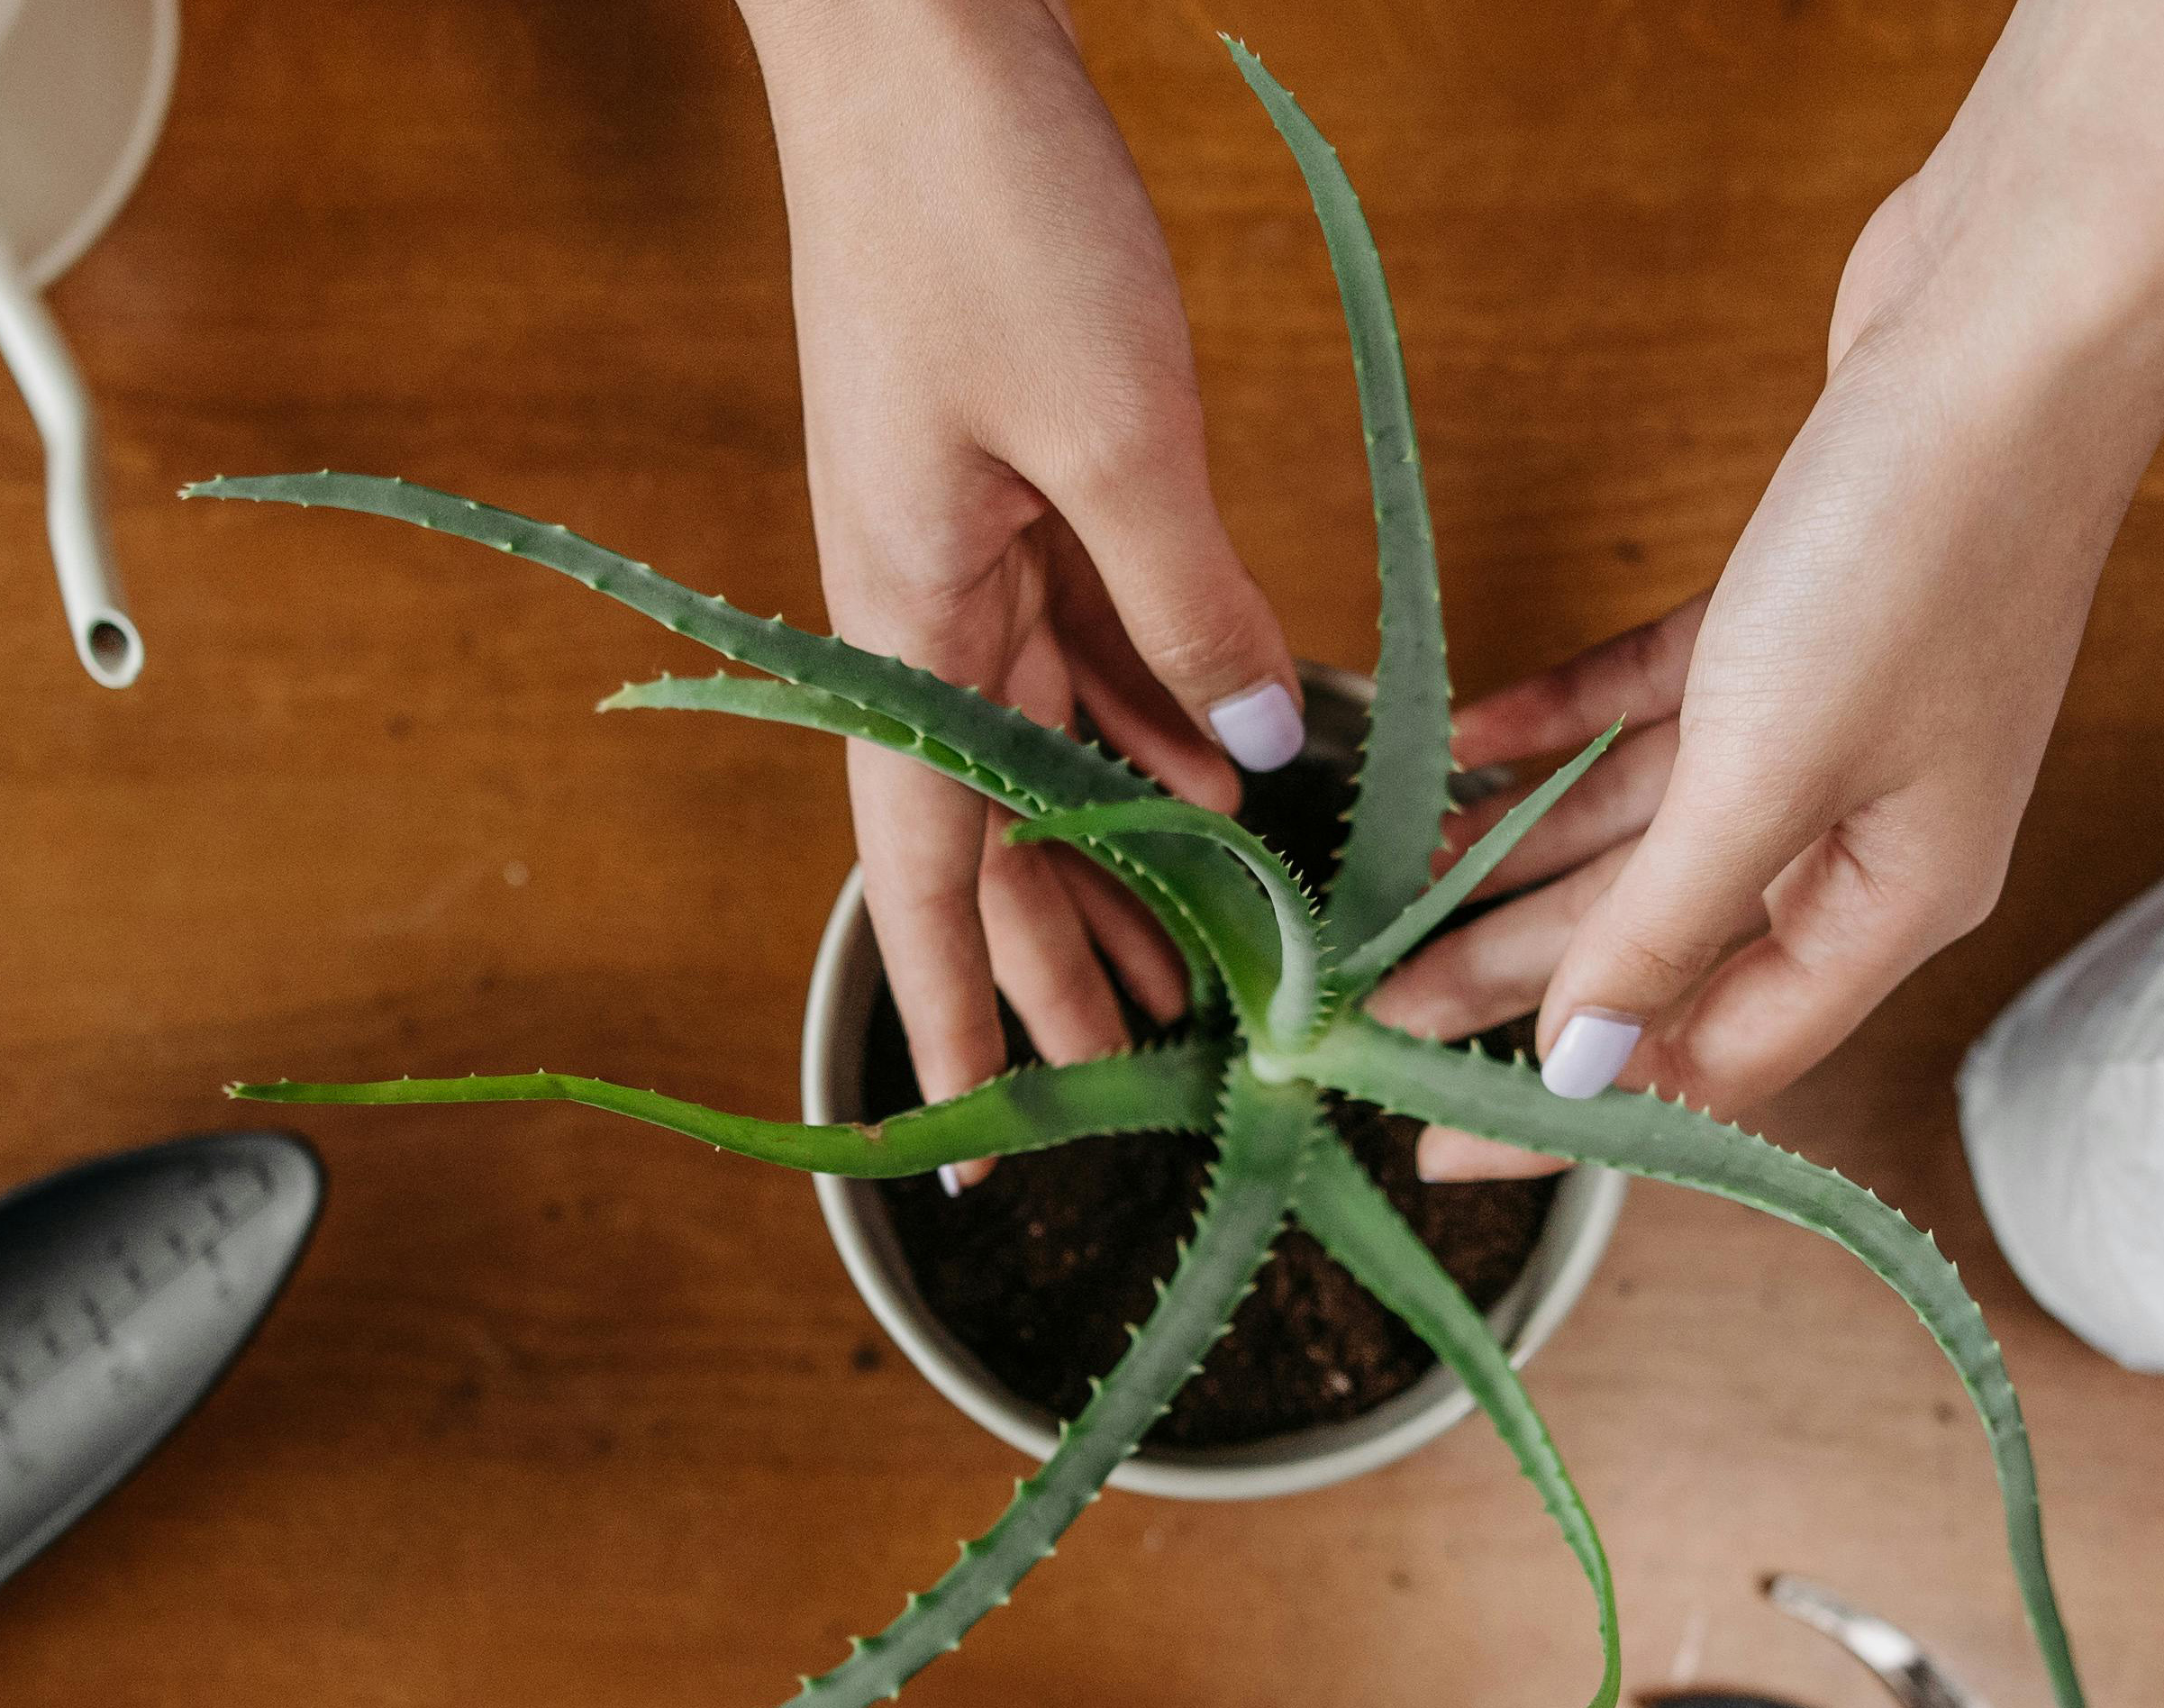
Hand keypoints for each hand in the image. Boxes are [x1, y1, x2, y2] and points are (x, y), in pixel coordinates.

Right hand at [742, 0, 1307, 1172]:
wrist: (913, 34)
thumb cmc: (979, 209)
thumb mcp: (1115, 429)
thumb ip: (1191, 605)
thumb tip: (1259, 755)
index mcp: (904, 611)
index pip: (925, 867)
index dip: (955, 1009)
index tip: (978, 1141)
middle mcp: (917, 598)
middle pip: (991, 829)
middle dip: (1058, 960)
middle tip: (1136, 1075)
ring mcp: (963, 537)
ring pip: (1049, 744)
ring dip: (1124, 852)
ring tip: (1202, 965)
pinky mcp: (1016, 472)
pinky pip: (1089, 637)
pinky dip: (1156, 717)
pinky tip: (1232, 775)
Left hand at [1367, 0, 2163, 1179]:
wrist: (2019, 320)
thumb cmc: (1920, 547)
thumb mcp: (1770, 766)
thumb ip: (1665, 923)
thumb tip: (1581, 1068)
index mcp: (1896, 897)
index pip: (1718, 1056)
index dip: (1580, 1105)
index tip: (1445, 1140)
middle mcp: (1873, 824)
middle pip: (1665, 941)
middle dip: (1515, 979)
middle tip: (1368, 1009)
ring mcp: (1840, 714)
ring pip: (1650, 823)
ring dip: (1520, 854)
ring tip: (1385, 894)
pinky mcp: (1797, 609)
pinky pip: (1658, 704)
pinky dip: (1565, 726)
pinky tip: (1466, 740)